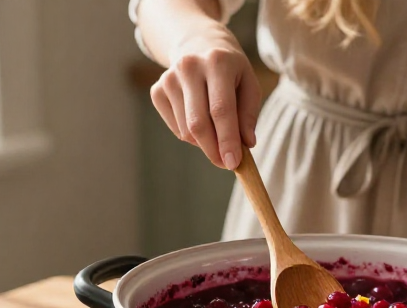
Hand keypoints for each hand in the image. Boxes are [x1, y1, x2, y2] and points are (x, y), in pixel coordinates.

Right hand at [150, 23, 261, 169]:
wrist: (199, 45)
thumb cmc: (230, 71)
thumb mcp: (249, 84)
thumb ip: (249, 114)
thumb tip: (246, 144)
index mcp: (217, 62)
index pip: (221, 109)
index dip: (227, 140)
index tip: (233, 163)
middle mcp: (189, 67)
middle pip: (198, 123)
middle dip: (213, 150)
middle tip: (225, 163)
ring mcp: (169, 78)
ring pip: (186, 130)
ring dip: (204, 143)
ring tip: (217, 133)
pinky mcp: (157, 90)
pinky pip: (176, 128)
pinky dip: (190, 136)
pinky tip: (199, 120)